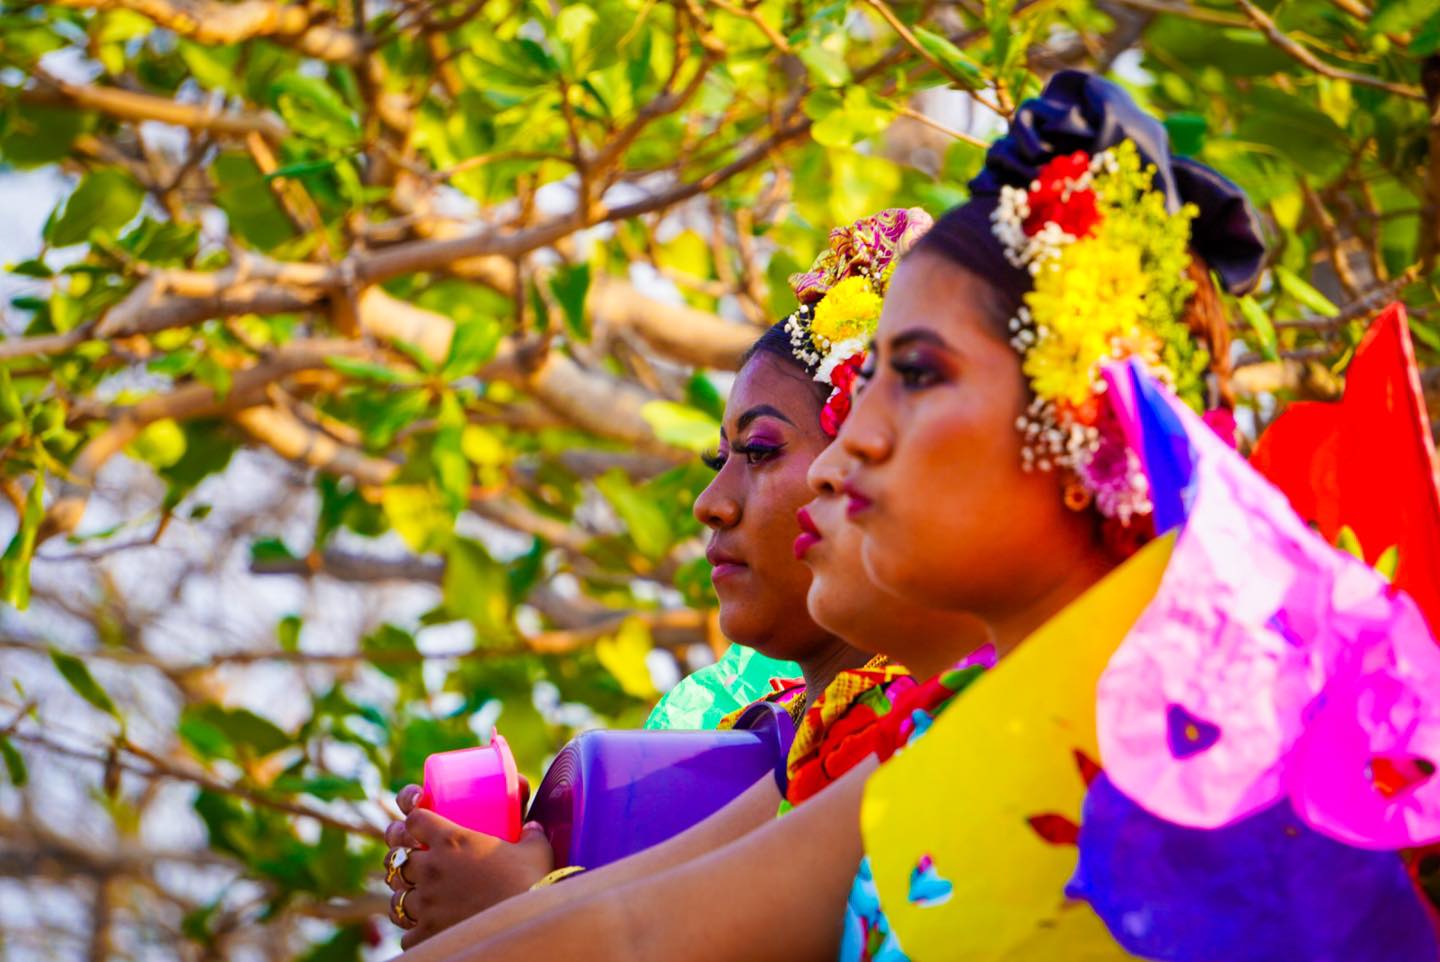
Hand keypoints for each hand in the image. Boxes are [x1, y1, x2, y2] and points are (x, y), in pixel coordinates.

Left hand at [382, 784, 553, 947]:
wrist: (525, 922)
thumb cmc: (531, 881)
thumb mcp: (535, 850)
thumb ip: (531, 834)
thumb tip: (532, 827)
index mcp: (451, 840)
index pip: (414, 820)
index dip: (414, 821)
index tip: (421, 825)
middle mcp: (431, 868)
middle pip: (396, 858)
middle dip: (401, 859)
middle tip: (413, 862)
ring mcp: (426, 902)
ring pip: (397, 897)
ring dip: (404, 896)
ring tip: (416, 898)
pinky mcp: (428, 932)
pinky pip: (407, 933)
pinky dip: (414, 931)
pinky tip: (425, 929)